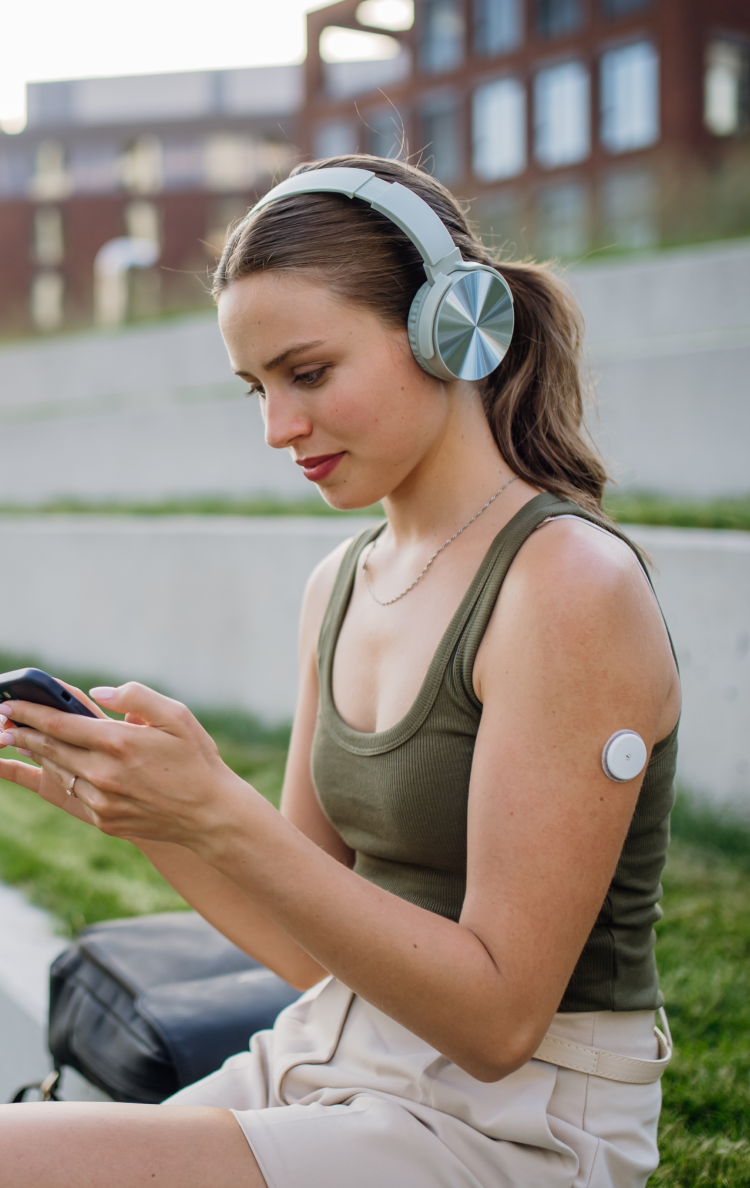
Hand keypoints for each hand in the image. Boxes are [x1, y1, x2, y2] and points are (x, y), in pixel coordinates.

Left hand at [0, 683, 247, 847]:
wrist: (210, 813)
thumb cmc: (196, 759)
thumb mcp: (176, 715)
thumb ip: (135, 696)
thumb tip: (97, 691)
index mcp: (118, 742)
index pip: (58, 723)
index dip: (28, 712)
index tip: (8, 704)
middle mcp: (103, 773)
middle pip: (50, 748)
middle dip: (22, 732)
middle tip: (3, 723)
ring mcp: (102, 800)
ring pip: (58, 772)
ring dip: (37, 755)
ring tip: (21, 741)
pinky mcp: (104, 820)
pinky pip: (74, 794)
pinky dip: (62, 777)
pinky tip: (56, 767)